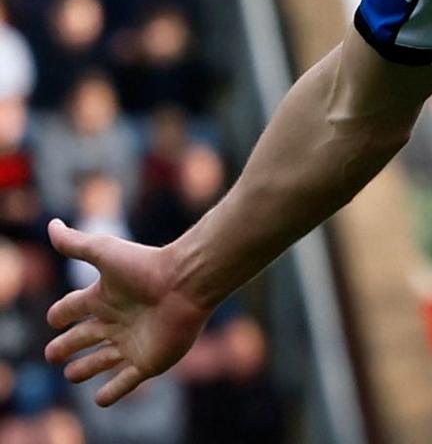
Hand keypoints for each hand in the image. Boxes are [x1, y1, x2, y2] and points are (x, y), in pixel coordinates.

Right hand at [43, 219, 214, 405]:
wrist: (187, 282)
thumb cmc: (146, 266)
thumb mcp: (104, 251)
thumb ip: (75, 243)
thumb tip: (51, 224)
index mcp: (104, 298)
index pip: (72, 309)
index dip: (60, 315)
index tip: (54, 318)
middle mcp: (116, 321)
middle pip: (83, 338)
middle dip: (65, 347)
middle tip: (53, 354)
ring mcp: (131, 343)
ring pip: (101, 361)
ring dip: (85, 369)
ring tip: (71, 375)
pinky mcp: (148, 361)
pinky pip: (126, 382)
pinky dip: (113, 392)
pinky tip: (100, 399)